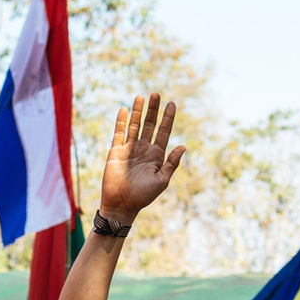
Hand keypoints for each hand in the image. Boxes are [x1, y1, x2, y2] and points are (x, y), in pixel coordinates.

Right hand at [97, 93, 185, 224]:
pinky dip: (121, 121)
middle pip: (149, 125)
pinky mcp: (116, 151)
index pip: (163, 132)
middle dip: (153, 110)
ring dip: (138, 111)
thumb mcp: (162, 180)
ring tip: (141, 96)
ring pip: (134, 125)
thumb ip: (171, 163)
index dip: (168, 118)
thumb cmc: (143, 196)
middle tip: (156, 94)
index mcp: (157, 156)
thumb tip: (183, 145)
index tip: (172, 104)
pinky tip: (124, 109)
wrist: (122, 205)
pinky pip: (119, 133)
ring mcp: (129, 149)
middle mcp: (144, 149)